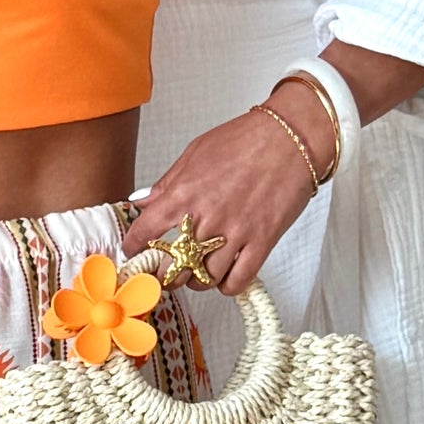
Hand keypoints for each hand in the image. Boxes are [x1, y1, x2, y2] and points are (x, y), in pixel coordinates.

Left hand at [124, 85, 332, 294]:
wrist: (291, 136)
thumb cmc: (245, 139)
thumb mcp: (195, 153)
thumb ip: (167, 183)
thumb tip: (141, 201)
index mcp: (184, 194)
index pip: (146, 231)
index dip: (134, 246)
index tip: (133, 250)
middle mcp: (207, 218)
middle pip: (173, 267)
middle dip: (165, 273)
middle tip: (166, 270)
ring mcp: (235, 233)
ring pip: (204, 280)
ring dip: (197, 281)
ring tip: (197, 272)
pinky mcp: (261, 242)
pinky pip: (237, 281)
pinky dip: (226, 286)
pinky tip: (223, 277)